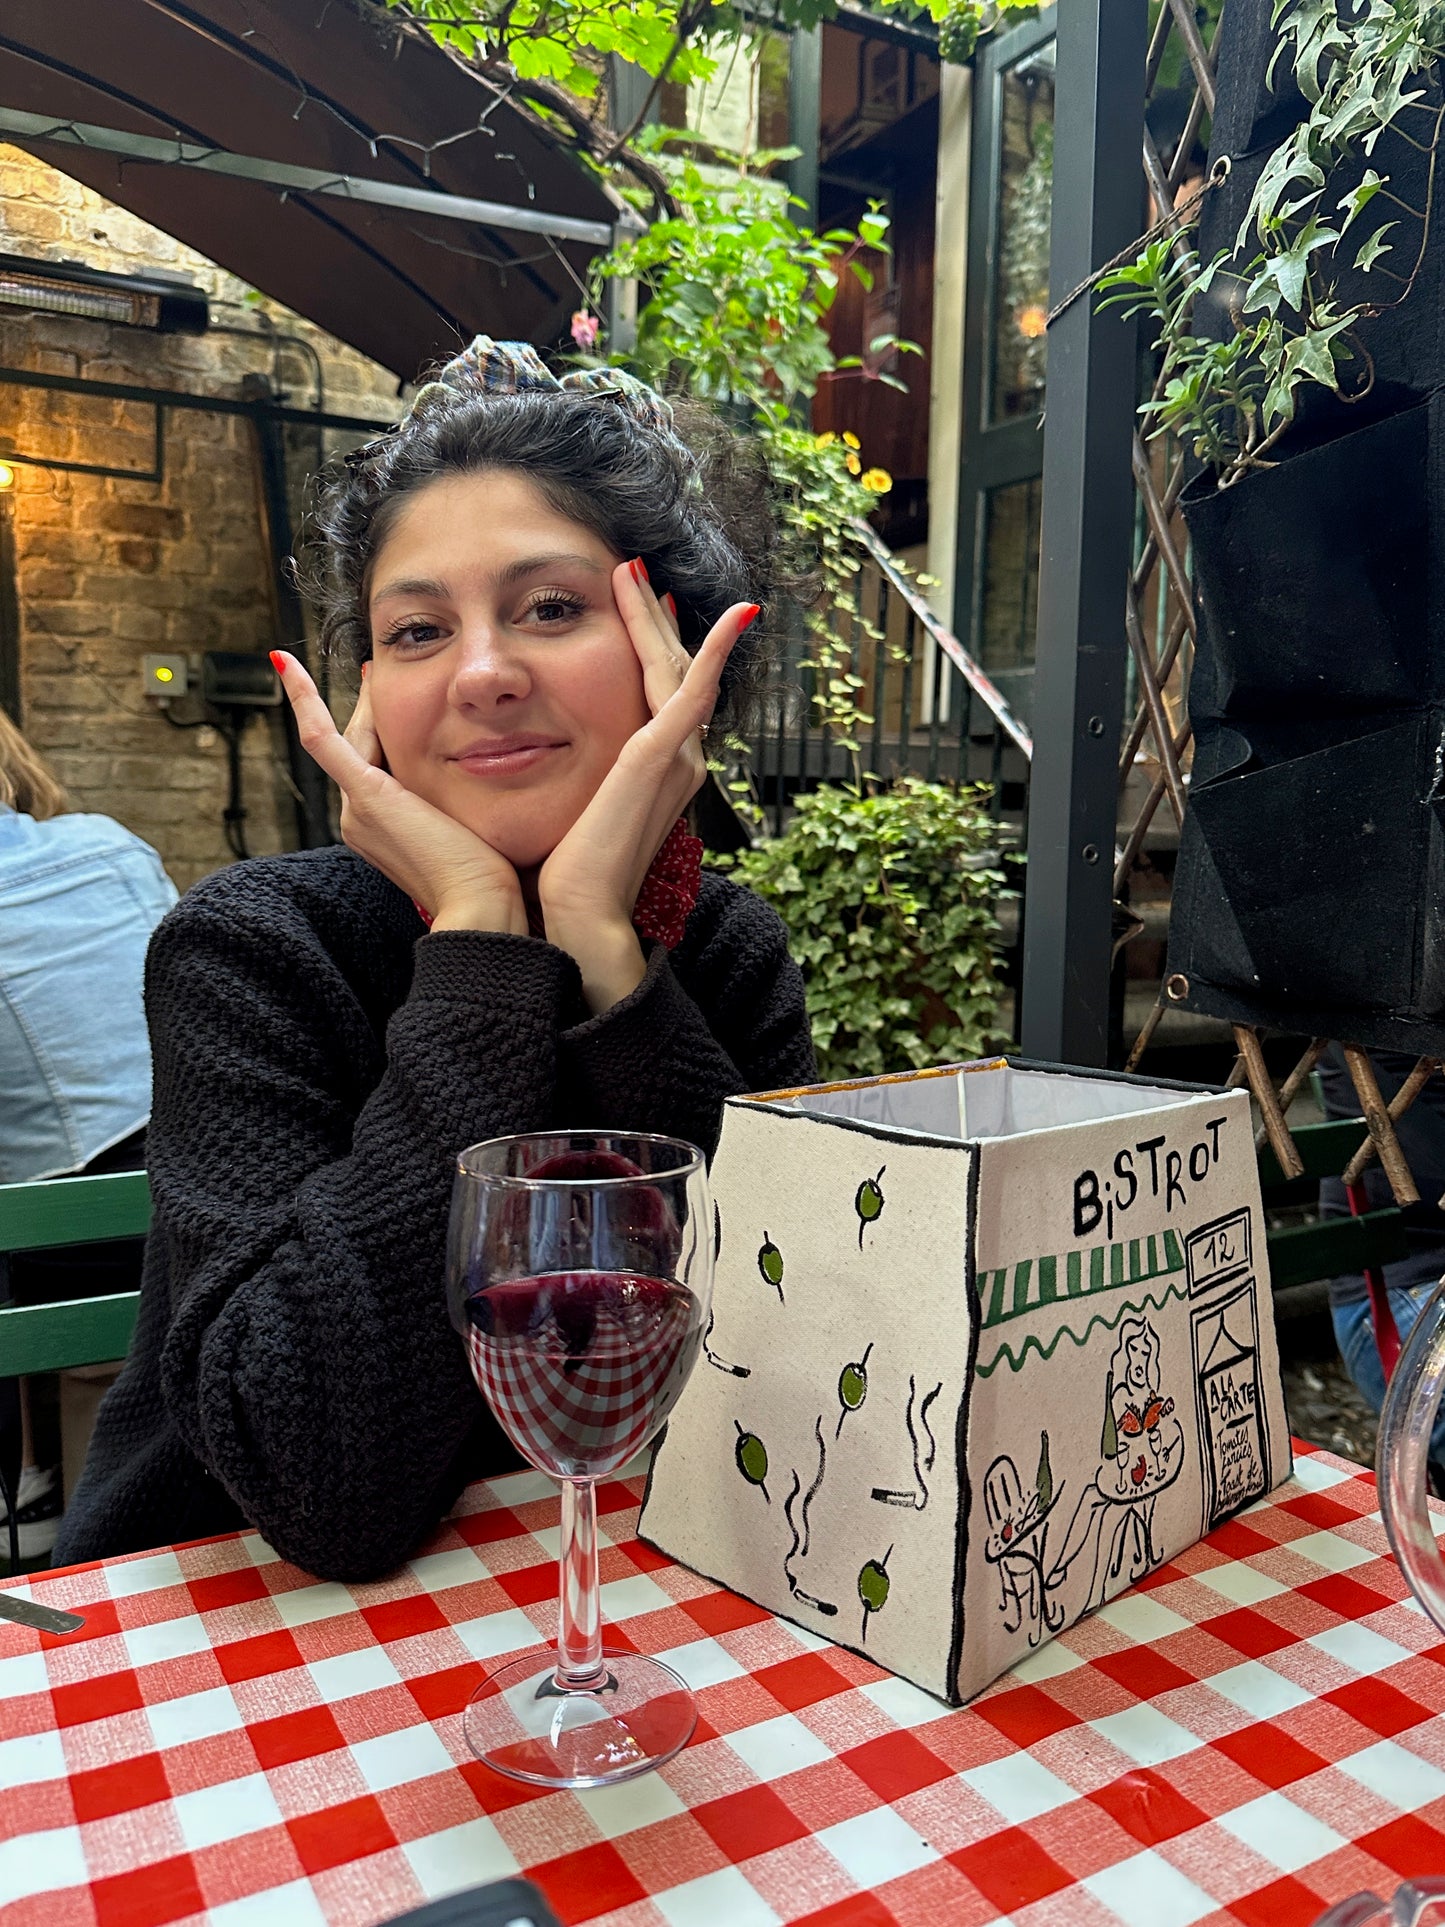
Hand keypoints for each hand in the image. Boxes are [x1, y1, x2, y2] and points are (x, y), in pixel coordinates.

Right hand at [272, 652, 526, 935]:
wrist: (482, 908)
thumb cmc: (491, 880)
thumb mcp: (471, 830)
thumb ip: (458, 804)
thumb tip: (482, 770)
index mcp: (378, 828)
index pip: (371, 762)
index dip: (376, 725)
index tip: (382, 693)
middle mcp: (357, 819)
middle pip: (361, 744)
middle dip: (373, 707)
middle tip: (381, 668)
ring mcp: (356, 808)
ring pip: (353, 738)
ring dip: (366, 703)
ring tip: (375, 667)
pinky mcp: (365, 797)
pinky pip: (323, 739)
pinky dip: (303, 699)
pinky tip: (284, 662)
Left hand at [538, 566, 756, 1011]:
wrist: (577, 917)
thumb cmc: (566, 877)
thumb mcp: (572, 808)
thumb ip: (572, 775)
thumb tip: (535, 754)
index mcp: (654, 773)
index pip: (656, 693)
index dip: (645, 646)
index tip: (628, 606)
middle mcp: (676, 762)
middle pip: (669, 671)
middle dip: (649, 619)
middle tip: (631, 571)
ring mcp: (675, 759)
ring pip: (674, 669)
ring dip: (656, 618)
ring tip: (635, 573)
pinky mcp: (660, 758)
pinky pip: (694, 690)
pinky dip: (717, 650)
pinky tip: (735, 614)